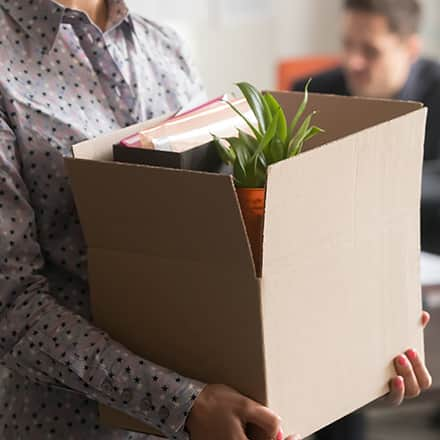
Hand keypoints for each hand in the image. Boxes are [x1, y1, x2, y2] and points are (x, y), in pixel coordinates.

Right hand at [186, 384, 300, 439]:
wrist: (188, 404)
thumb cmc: (213, 403)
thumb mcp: (245, 405)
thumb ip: (266, 419)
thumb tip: (279, 428)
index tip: (294, 436)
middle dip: (270, 439)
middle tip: (279, 431)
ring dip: (260, 438)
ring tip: (261, 426)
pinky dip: (248, 437)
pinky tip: (249, 428)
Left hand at [386, 311, 431, 405]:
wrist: (356, 369)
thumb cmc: (382, 353)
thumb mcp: (396, 342)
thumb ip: (411, 330)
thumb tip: (423, 315)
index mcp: (411, 376)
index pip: (424, 378)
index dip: (419, 365)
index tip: (409, 348)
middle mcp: (404, 387)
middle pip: (417, 387)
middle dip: (411, 370)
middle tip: (400, 354)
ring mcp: (392, 393)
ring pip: (406, 393)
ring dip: (404, 378)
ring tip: (395, 362)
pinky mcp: (379, 396)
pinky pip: (392, 399)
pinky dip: (395, 391)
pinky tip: (393, 380)